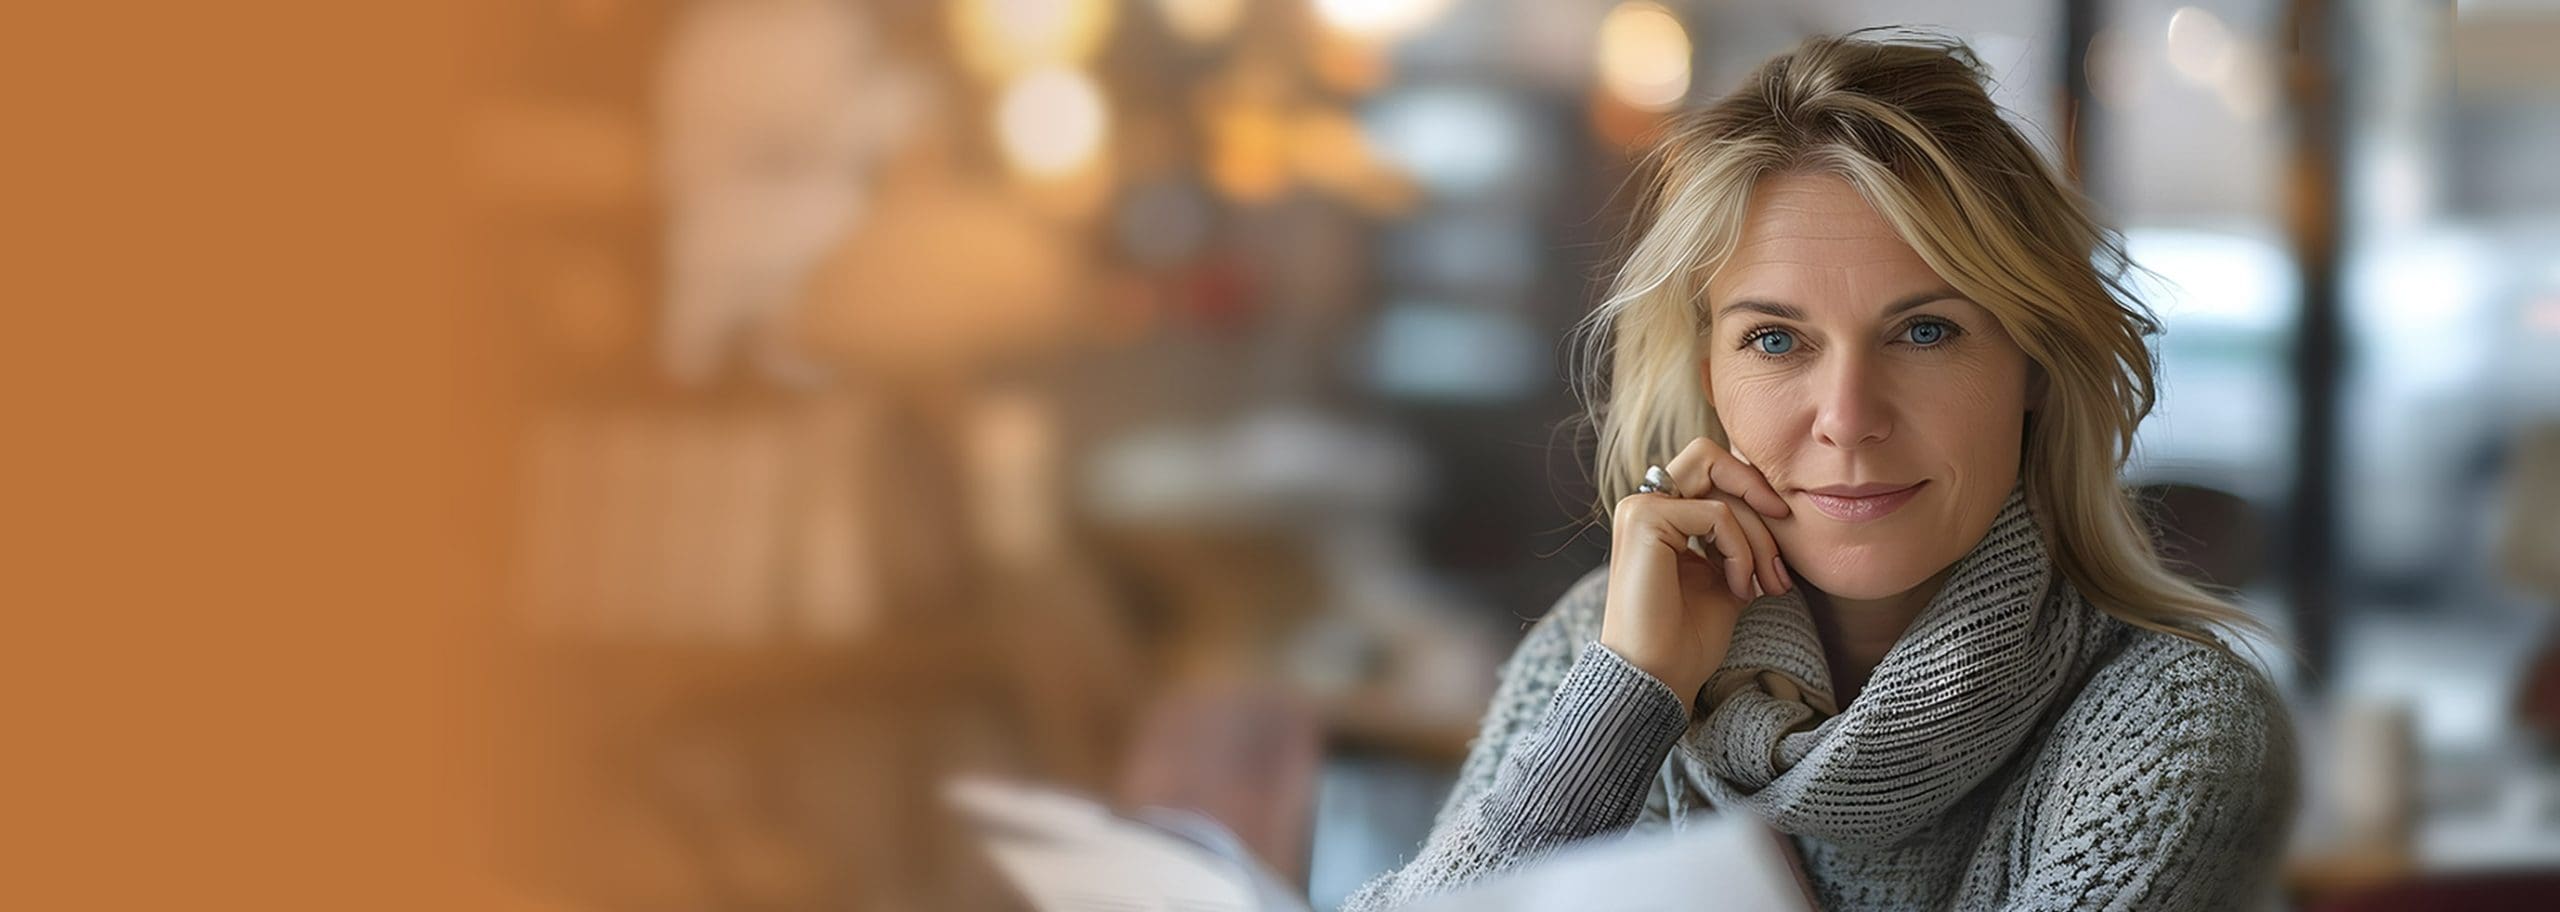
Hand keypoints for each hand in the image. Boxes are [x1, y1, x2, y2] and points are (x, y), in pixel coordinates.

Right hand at [1598, 436, 1793, 702]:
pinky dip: (1742, 552)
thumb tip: (1772, 509)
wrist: (1657, 678)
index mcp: (1659, 516)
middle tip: (1785, 527)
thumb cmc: (1686, 639)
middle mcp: (1644, 506)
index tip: (1783, 527)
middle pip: (1709, 456)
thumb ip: (1737, 540)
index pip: (1711, 472)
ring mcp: (1639, 510)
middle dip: (1756, 490)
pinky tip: (1739, 589)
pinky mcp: (1644, 520)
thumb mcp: (1724, 578)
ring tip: (1766, 584)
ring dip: (1757, 536)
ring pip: (1720, 488)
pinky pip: (1716, 515)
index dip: (1750, 488)